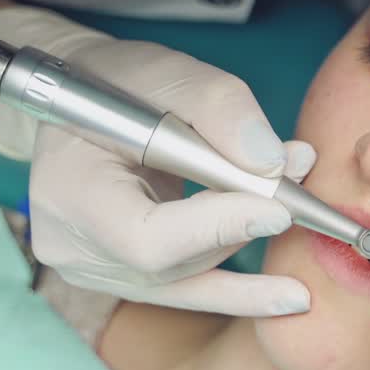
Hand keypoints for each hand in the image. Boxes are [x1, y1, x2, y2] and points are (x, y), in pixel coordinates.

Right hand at [0, 8, 314, 314]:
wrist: (77, 107)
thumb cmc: (116, 83)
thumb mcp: (166, 72)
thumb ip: (221, 109)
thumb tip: (274, 163)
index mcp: (67, 189)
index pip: (147, 237)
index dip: (218, 228)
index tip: (280, 208)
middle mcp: (71, 244)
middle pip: (176, 262)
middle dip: (244, 225)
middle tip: (301, 194)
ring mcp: (92, 270)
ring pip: (190, 278)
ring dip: (247, 240)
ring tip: (302, 212)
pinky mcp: (121, 278)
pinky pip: (187, 291)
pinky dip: (240, 290)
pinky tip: (290, 297)